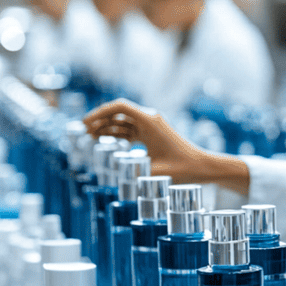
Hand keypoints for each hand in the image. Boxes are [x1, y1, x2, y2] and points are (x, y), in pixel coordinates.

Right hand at [81, 99, 249, 191]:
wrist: (201, 166)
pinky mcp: (152, 135)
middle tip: (83, 132)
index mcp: (149, 122)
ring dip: (107, 128)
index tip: (86, 122)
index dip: (100, 112)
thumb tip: (114, 179)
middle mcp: (150, 120)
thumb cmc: (183, 168)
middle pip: (118, 113)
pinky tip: (106, 142)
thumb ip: (134, 172)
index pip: (120, 107)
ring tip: (90, 138)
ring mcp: (151, 126)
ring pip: (123, 122)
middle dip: (100, 120)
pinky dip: (117, 134)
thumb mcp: (156, 172)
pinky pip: (130, 130)